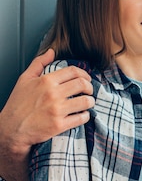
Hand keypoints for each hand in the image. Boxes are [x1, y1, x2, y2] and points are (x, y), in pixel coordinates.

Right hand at [0, 48, 93, 180]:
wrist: (11, 128)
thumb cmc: (17, 104)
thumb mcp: (24, 79)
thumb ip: (38, 63)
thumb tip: (51, 52)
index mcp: (46, 81)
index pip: (74, 72)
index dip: (84, 74)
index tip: (87, 78)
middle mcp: (53, 94)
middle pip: (83, 85)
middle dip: (90, 87)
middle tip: (89, 91)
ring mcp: (57, 110)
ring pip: (85, 101)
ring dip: (90, 101)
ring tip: (88, 102)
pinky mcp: (59, 125)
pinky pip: (81, 118)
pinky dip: (85, 116)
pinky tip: (83, 115)